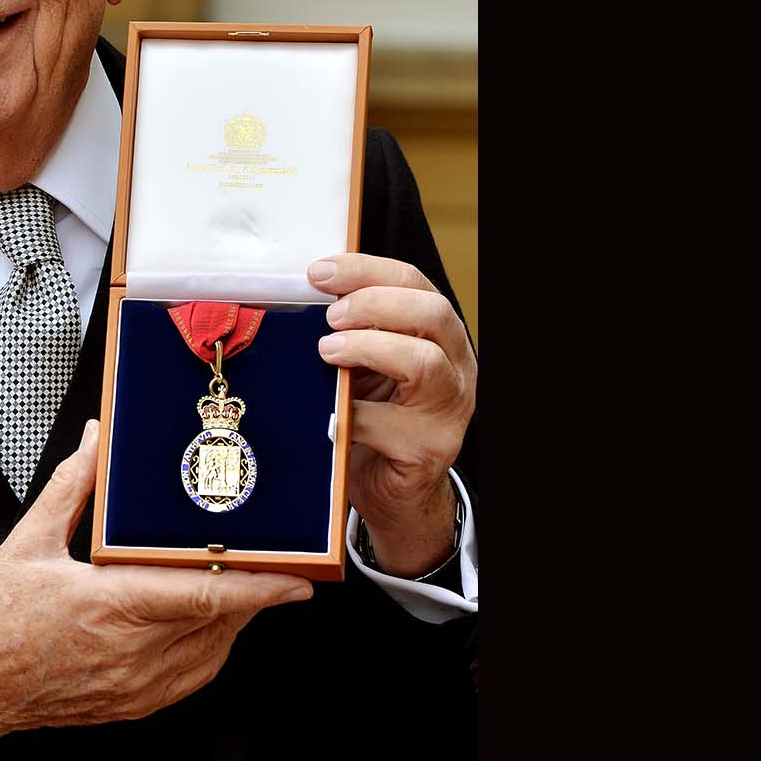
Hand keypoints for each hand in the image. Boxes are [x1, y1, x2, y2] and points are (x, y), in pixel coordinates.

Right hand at [0, 421, 313, 753]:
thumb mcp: (28, 541)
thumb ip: (71, 487)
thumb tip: (97, 442)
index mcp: (110, 606)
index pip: (204, 597)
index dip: (257, 587)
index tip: (294, 577)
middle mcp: (131, 653)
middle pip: (218, 622)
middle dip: (252, 592)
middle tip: (272, 562)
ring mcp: (136, 685)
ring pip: (213, 651)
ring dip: (233, 620)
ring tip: (237, 584)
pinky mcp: (136, 704)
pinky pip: (194, 675)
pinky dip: (211, 647)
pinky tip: (206, 622)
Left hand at [308, 254, 476, 576]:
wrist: (391, 490)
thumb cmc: (375, 418)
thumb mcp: (365, 365)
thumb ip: (352, 332)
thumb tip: (303, 295)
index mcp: (440, 336)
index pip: (415, 283)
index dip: (366, 270)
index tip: (319, 272)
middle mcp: (457, 368)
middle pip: (433, 312)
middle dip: (373, 304)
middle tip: (329, 316)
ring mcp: (448, 411)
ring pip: (424, 362)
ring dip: (368, 348)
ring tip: (327, 351)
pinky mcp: (427, 450)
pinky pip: (387, 423)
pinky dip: (351, 414)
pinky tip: (330, 414)